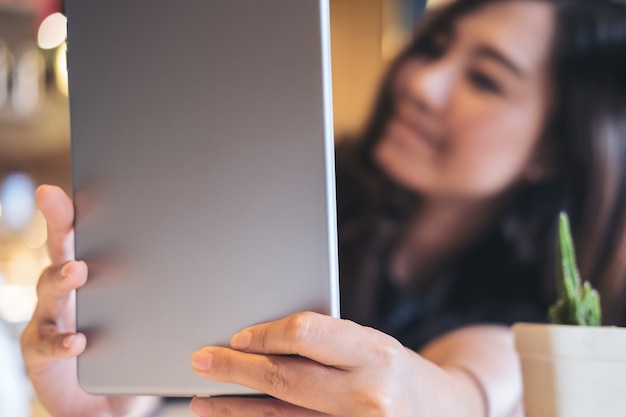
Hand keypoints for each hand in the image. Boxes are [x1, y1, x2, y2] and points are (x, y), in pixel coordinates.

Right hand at [20, 185, 158, 416]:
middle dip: (58, 222)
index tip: (77, 182)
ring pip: (49, 291)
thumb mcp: (153, 313)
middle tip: (55, 200)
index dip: (77, 207)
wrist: (109, 399)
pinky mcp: (41, 354)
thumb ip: (170, 287)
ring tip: (77, 271)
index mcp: (94, 274)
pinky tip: (77, 341)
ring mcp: (50, 319)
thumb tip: (214, 255)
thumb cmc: (134, 349)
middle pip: (59, 249)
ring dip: (61, 278)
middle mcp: (68, 291)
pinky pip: (46, 344)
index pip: (84, 235)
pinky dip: (61, 341)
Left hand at [189, 311, 457, 416]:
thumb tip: (262, 344)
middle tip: (200, 362)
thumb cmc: (403, 376)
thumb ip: (327, 346)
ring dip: (235, 410)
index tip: (235, 337)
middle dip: (233, 371)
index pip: (305, 333)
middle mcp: (368, 393)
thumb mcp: (374, 347)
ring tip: (203, 401)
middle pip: (284, 378)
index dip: (263, 334)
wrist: (448, 414)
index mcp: (375, 353)